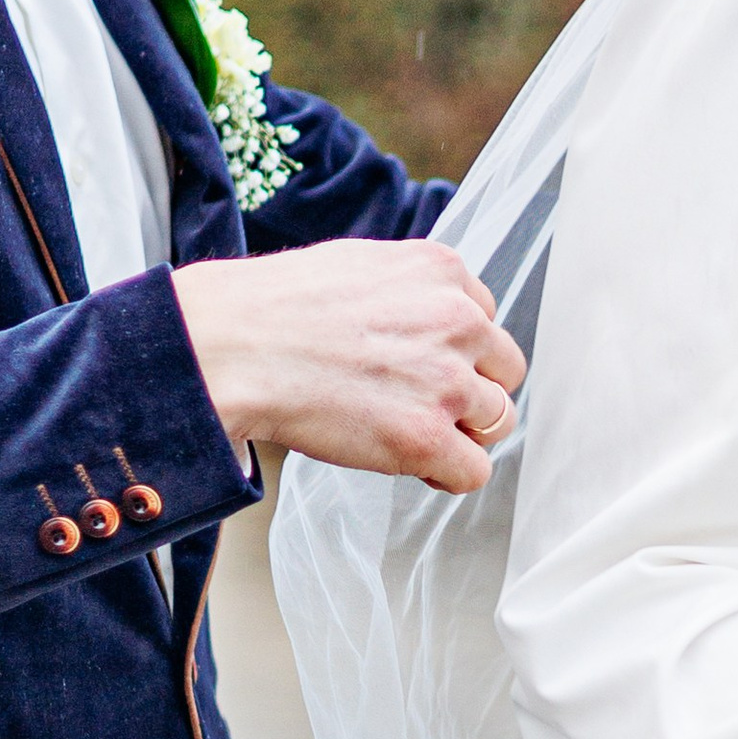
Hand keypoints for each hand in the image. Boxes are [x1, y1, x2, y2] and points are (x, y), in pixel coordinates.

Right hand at [171, 243, 526, 493]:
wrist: (233, 346)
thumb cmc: (274, 308)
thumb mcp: (358, 264)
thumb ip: (408, 289)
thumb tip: (421, 318)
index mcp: (443, 271)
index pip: (486, 320)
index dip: (456, 350)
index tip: (418, 364)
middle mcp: (458, 320)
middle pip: (504, 371)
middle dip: (471, 391)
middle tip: (418, 402)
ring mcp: (447, 381)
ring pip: (496, 421)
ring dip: (459, 433)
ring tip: (406, 432)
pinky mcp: (426, 437)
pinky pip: (474, 471)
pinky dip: (448, 474)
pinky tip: (414, 464)